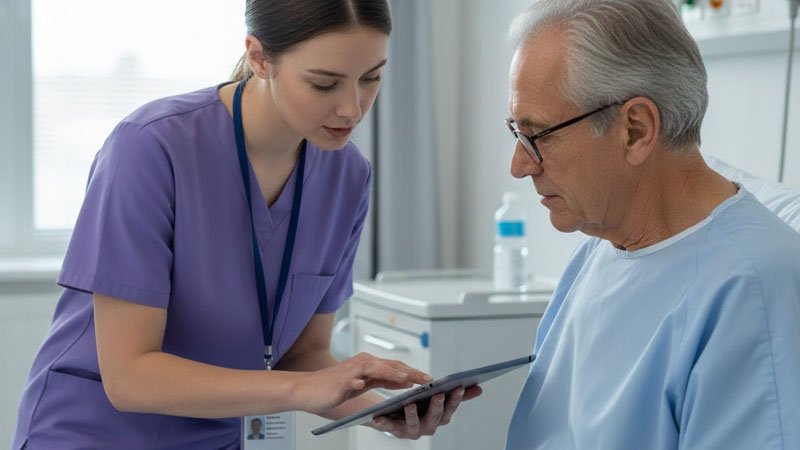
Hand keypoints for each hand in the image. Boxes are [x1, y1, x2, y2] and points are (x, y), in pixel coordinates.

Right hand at [295, 352, 431, 414]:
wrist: (306, 390)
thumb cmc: (334, 389)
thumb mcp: (363, 384)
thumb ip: (382, 380)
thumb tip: (405, 382)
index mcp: (369, 365)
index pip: (396, 367)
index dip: (413, 372)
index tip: (430, 378)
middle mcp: (363, 363)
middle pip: (391, 365)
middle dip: (411, 372)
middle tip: (428, 379)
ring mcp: (351, 371)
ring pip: (376, 369)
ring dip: (392, 373)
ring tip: (408, 379)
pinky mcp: (340, 381)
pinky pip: (351, 381)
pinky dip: (357, 382)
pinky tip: (362, 384)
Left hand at [369, 386, 482, 438]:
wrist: (395, 414)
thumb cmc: (420, 405)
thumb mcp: (438, 397)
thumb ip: (458, 394)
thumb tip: (479, 387)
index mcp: (440, 417)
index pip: (450, 408)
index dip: (455, 399)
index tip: (458, 386)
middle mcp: (428, 426)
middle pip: (435, 418)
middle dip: (437, 406)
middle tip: (438, 394)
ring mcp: (411, 430)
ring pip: (414, 425)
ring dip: (413, 415)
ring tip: (410, 403)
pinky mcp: (394, 430)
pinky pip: (389, 427)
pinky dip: (384, 422)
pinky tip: (379, 416)